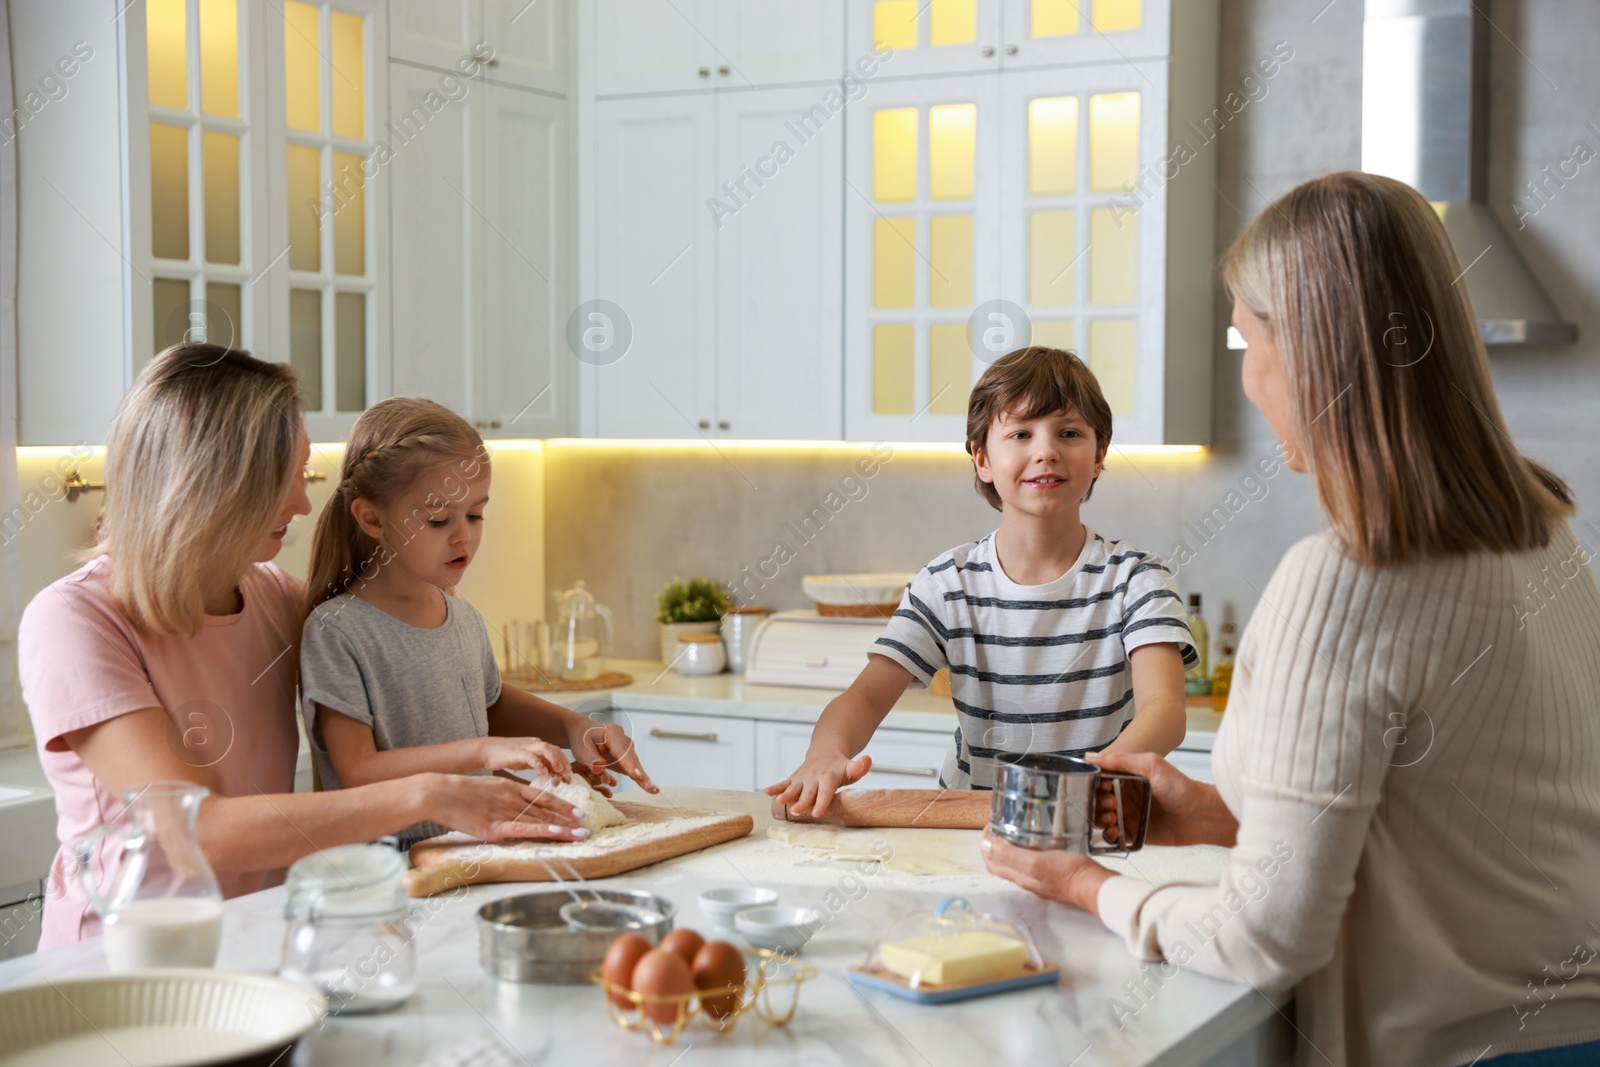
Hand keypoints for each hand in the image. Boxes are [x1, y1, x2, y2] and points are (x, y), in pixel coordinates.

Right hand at [423, 772, 590, 841]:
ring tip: (581, 834)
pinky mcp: (496, 827)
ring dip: (563, 829)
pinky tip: (558, 834)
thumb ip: (501, 799)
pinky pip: (525, 829)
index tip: (578, 811)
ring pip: (541, 821)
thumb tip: (511, 810)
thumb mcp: (486, 790)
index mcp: (511, 789)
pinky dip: (544, 832)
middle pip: (547, 811)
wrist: (440, 792)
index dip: (562, 805)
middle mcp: (513, 799)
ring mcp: (506, 812)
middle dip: (569, 820)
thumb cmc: (458, 793)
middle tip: (588, 826)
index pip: (543, 798)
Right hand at [480, 736, 571, 778]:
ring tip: (559, 772)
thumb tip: (554, 776)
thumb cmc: (507, 756)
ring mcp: (526, 747)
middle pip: (555, 749)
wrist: (487, 749)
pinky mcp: (516, 752)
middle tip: (567, 777)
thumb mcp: (526, 761)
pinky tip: (543, 773)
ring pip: (546, 748)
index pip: (557, 752)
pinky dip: (538, 764)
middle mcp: (534, 744)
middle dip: (563, 763)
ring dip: (555, 760)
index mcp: (538, 746)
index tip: (569, 777)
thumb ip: (539, 765)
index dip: (564, 763)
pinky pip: (530, 756)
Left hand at [569, 720, 657, 796]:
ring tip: (653, 790)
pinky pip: (632, 767)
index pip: (622, 751)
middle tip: (651, 787)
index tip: (636, 775)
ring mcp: (626, 747)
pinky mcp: (625, 756)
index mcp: (612, 734)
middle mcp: (623, 739)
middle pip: (632, 759)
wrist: (582, 732)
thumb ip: (590, 759)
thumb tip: (600, 769)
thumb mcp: (581, 748)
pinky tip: (648, 786)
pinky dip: (639, 777)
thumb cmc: (581, 739)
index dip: (629, 764)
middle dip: (641, 774)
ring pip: (635, 764)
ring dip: (643, 778)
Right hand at [764, 750, 872, 817]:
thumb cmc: (840, 767)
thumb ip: (859, 768)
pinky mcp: (794, 778)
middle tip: (796, 812)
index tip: (816, 813)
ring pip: (793, 787)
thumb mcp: (851, 768)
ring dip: (786, 794)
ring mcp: (802, 777)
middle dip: (802, 802)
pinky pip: (784, 782)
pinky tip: (767, 792)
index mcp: (829, 777)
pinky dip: (775, 787)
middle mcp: (814, 777)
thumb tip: (868, 760)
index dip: (821, 802)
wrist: (825, 751)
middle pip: (807, 792)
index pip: (825, 792)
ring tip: (779, 801)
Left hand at [980, 829, 1111, 912]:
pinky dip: (1030, 850)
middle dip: (996, 845)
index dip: (986, 845)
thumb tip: (985, 846)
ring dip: (1012, 847)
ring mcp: (1042, 879)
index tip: (990, 827)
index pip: (992, 862)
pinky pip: (1035, 862)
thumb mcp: (1035, 862)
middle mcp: (1028, 880)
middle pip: (1003, 863)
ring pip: (1019, 862)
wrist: (1095, 885)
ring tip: (1016, 830)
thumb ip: (1010, 855)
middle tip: (1000, 826)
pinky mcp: (1054, 875)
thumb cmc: (1068, 874)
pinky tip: (1039, 841)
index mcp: (1020, 876)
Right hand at [1084, 751, 1237, 847]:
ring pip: (1101, 819)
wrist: (1200, 815)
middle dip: (1097, 803)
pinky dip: (1108, 836)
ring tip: (1113, 817)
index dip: (1094, 784)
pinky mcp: (1133, 834)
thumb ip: (1120, 760)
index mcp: (1126, 777)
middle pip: (1096, 800)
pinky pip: (1112, 837)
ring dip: (1100, 819)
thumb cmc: (1180, 787)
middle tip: (1112, 803)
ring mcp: (1128, 815)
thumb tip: (1090, 757)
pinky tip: (1114, 831)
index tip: (1101, 787)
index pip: (1098, 780)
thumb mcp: (1150, 764)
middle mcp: (1124, 796)